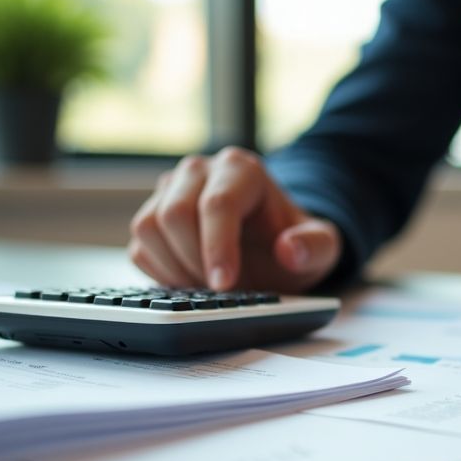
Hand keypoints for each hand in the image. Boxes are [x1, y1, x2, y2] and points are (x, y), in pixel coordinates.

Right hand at [128, 147, 341, 291]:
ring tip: (206, 287)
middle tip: (221, 290)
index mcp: (241, 170)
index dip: (217, 248)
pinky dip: (160, 273)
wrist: (272, 244)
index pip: (218, 204)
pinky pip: (139, 247)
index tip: (225, 285)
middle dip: (195, 261)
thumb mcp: (321, 248)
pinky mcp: (152, 215)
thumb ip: (316, 247)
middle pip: (174, 213)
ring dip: (174, 268)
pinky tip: (190, 283)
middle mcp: (200, 172)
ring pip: (148, 227)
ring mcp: (170, 191)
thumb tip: (290, 250)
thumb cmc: (293, 242)